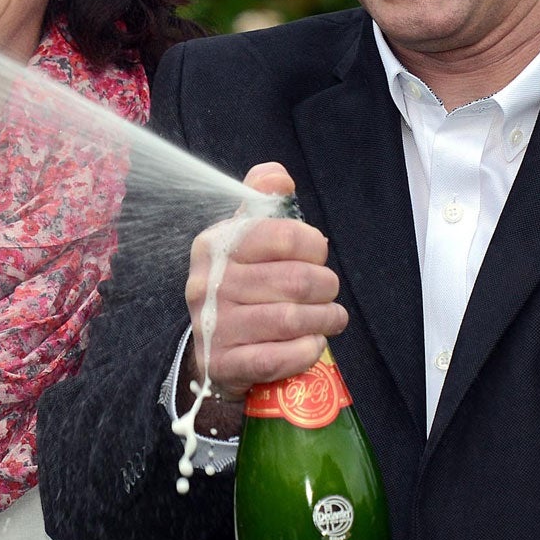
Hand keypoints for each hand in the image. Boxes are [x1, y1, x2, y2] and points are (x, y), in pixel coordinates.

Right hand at [183, 163, 347, 405]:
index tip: (317, 256)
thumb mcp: (243, 240)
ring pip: (291, 319)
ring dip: (325, 319)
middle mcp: (208, 283)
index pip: (280, 234)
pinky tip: (312, 343)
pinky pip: (280, 356)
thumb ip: (261, 202)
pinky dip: (307, 350)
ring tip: (331, 318)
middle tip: (329, 292)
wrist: (213, 353)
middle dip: (326, 286)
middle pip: (294, 280)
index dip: (312, 246)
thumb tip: (277, 176)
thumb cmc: (239, 288)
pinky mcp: (225, 363)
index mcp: (214, 245)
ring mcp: (214, 326)